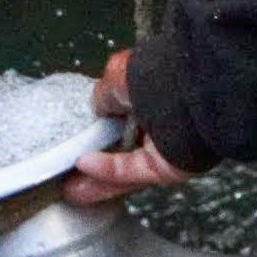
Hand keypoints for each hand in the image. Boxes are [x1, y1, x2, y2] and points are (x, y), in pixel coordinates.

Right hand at [60, 48, 200, 208]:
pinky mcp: (166, 168)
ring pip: (124, 164)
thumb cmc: (158, 74)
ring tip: (67, 183)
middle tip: (68, 166)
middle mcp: (162, 118)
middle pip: (123, 144)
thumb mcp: (118, 75)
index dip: (100, 124)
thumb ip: (103, 95)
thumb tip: (96, 108)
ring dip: (95, 174)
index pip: (123, 111)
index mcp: (154, 90)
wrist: (189, 91)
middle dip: (95, 156)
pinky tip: (83, 167)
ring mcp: (165, 146)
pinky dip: (106, 171)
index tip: (77, 135)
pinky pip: (131, 171)